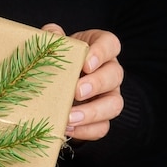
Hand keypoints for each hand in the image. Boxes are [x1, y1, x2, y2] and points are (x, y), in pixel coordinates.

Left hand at [42, 23, 123, 141]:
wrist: (51, 89)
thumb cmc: (55, 62)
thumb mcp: (52, 48)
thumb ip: (52, 38)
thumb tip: (52, 34)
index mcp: (99, 49)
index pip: (110, 44)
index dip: (101, 53)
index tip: (86, 63)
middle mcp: (109, 72)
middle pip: (115, 76)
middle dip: (96, 84)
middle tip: (76, 92)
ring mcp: (108, 97)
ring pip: (114, 105)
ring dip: (92, 113)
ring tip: (69, 117)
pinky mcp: (101, 119)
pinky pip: (102, 128)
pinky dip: (86, 131)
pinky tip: (67, 129)